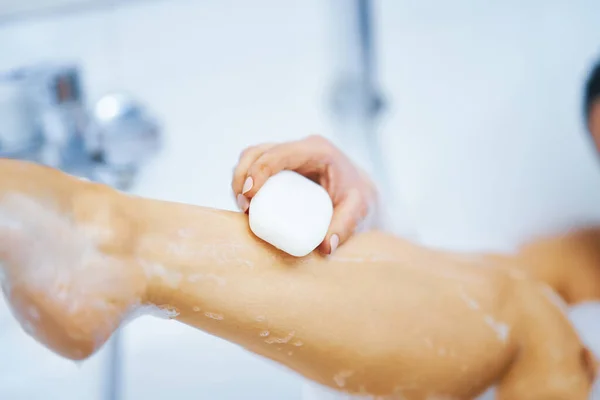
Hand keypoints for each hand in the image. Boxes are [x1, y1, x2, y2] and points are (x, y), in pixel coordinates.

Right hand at [232, 135, 377, 253]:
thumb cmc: (361, 199)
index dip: (259, 170)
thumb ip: (345, 226)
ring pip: (253, 155)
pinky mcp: (282, 165)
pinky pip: (255, 165)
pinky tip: (244, 202)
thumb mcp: (359, 210)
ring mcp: (290, 154)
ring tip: (243, 207)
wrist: (363, 193)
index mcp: (317, 150)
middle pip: (259, 151)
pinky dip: (245, 180)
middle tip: (244, 207)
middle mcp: (300, 148)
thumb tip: (324, 247)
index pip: (280, 153)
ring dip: (240, 178)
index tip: (249, 196)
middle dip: (242, 176)